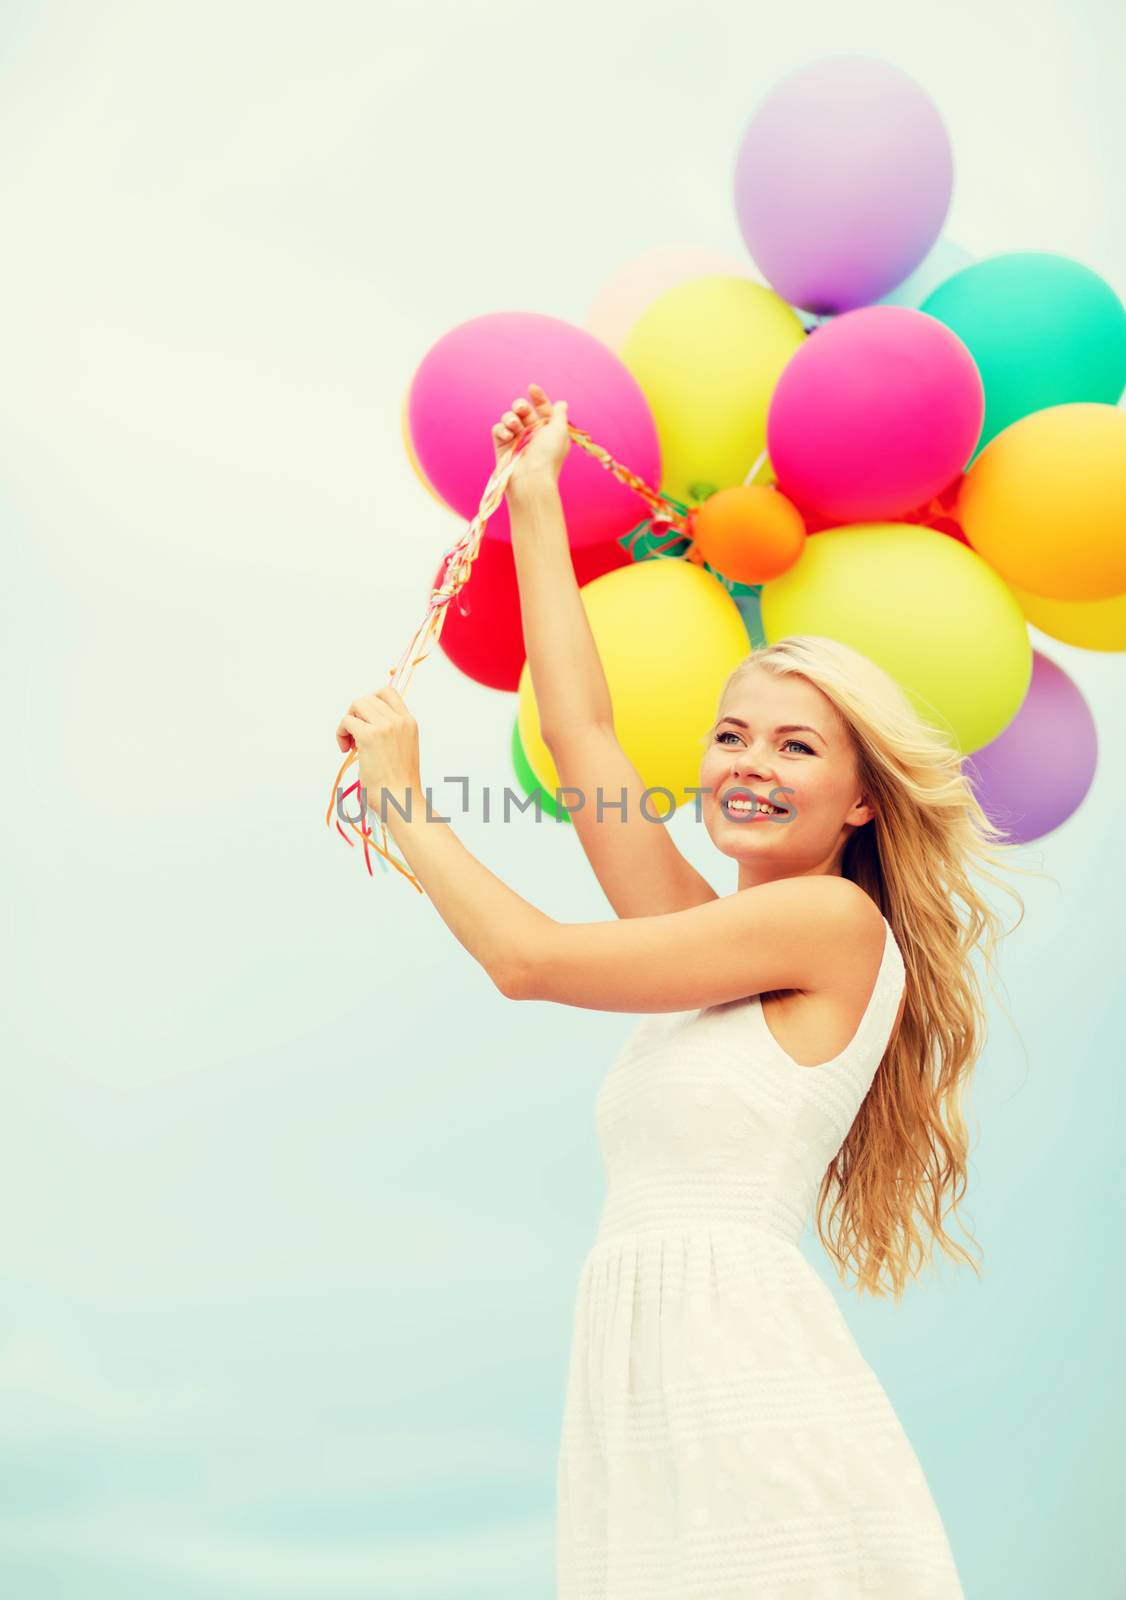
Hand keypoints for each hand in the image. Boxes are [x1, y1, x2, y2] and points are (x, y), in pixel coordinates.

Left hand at [336, 685, 420, 815]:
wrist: (401, 800)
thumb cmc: (399, 782)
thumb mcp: (403, 749)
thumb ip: (391, 732)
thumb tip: (365, 722)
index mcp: (409, 722)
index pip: (388, 692)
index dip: (371, 698)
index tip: (362, 715)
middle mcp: (399, 720)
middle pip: (368, 698)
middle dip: (356, 714)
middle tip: (354, 736)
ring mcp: (385, 727)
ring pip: (356, 705)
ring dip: (348, 721)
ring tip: (350, 743)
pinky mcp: (369, 736)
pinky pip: (347, 722)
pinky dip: (341, 733)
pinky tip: (346, 749)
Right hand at [493, 381, 570, 502]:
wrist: (530, 480)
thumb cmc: (548, 456)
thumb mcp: (560, 431)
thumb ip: (559, 414)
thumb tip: (562, 403)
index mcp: (548, 429)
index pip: (542, 408)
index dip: (538, 397)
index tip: (532, 388)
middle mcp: (532, 433)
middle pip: (523, 409)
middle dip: (520, 405)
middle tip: (522, 409)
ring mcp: (516, 439)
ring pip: (509, 417)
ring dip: (511, 418)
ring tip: (515, 427)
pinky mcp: (502, 446)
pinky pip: (498, 428)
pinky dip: (502, 429)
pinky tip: (508, 437)